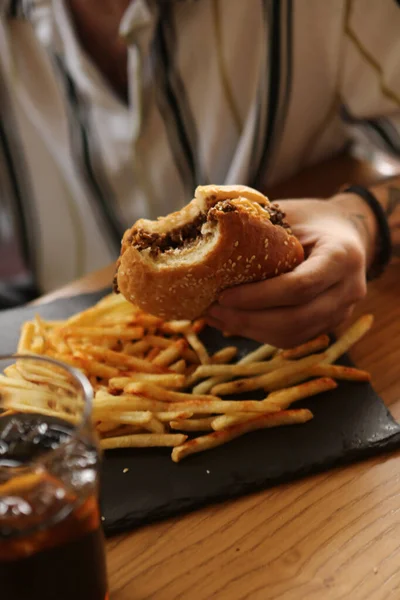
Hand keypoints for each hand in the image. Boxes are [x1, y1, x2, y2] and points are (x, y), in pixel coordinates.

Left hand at [206, 195, 375, 347]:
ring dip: (250, 331)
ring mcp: (341, 312)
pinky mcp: (328, 325)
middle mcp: (348, 290)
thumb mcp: (290, 213)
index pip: (299, 286)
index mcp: (341, 256)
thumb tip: (206, 230)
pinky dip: (259, 333)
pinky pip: (293, 338)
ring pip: (293, 335)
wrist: (346, 233)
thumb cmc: (312, 218)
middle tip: (213, 310)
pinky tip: (232, 322)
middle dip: (249, 320)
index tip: (224, 295)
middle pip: (296, 319)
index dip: (258, 296)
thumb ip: (259, 225)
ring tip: (217, 317)